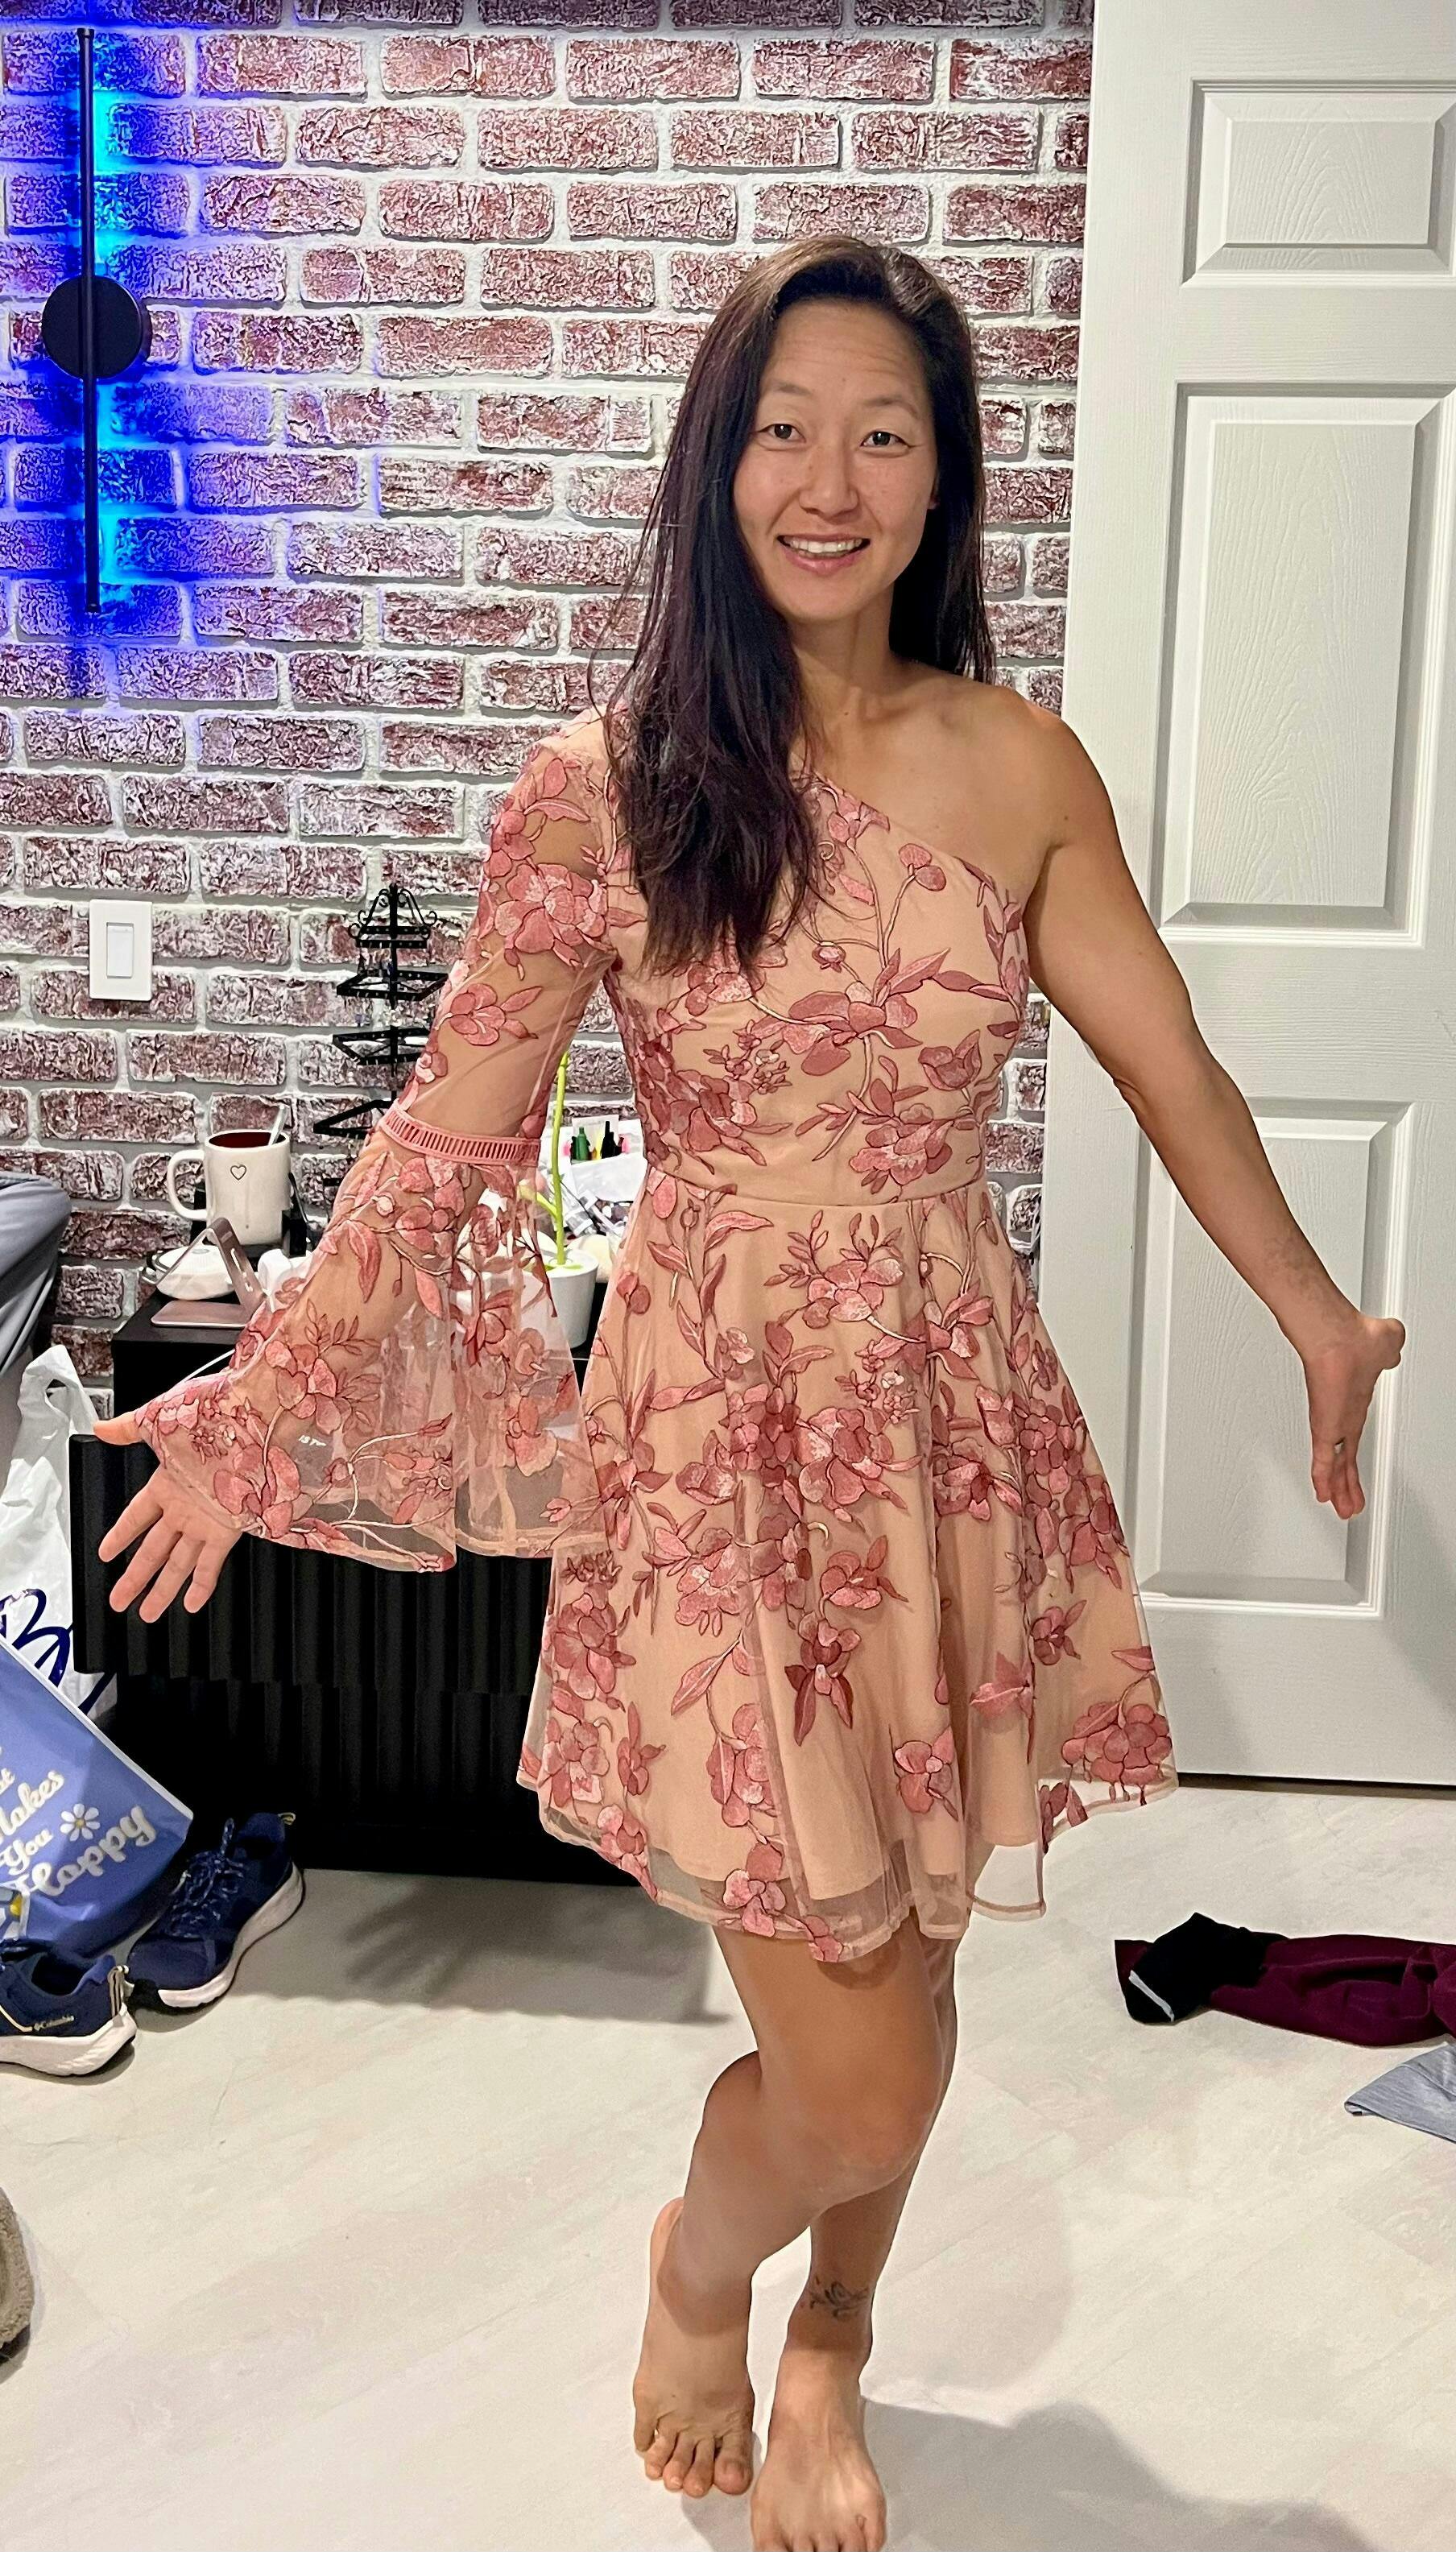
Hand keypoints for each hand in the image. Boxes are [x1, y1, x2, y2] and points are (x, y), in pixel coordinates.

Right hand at [92, 1408, 242, 1619]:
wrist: (254, 1420)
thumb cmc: (212, 1415)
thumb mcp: (158, 1422)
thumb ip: (128, 1429)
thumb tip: (101, 1429)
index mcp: (167, 1482)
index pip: (136, 1516)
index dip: (120, 1535)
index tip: (106, 1553)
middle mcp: (186, 1506)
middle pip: (153, 1550)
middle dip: (135, 1576)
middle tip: (120, 1599)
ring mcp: (205, 1520)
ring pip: (178, 1562)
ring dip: (162, 1589)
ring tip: (148, 1612)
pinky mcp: (227, 1529)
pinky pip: (210, 1563)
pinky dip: (201, 1583)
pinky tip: (190, 1602)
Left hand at [1300, 1310, 1404, 1521]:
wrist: (1340, 1338)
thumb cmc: (1357, 1337)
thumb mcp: (1386, 1343)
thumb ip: (1388, 1349)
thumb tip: (1391, 1346)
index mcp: (1354, 1400)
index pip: (1351, 1434)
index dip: (1351, 1451)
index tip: (1350, 1465)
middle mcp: (1342, 1415)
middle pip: (1343, 1456)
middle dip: (1345, 1481)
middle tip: (1345, 1500)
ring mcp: (1332, 1423)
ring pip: (1334, 1465)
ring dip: (1339, 1488)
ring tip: (1341, 1507)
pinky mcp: (1324, 1428)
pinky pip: (1324, 1460)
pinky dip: (1324, 1479)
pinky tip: (1324, 1494)